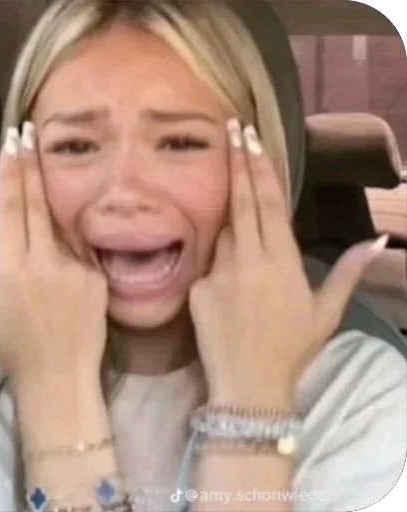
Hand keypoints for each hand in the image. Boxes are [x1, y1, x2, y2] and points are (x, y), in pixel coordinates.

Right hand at [0, 122, 107, 382]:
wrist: (61, 377)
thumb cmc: (13, 348)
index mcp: (12, 267)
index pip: (11, 208)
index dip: (11, 172)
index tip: (12, 142)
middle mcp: (45, 261)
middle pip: (38, 203)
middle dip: (32, 165)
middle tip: (30, 132)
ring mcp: (76, 268)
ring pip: (60, 225)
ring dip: (52, 198)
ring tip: (45, 169)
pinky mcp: (98, 277)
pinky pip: (80, 253)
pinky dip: (69, 246)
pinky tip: (63, 254)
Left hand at [189, 120, 387, 402]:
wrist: (250, 384)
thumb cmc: (292, 349)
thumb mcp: (326, 312)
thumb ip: (348, 272)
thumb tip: (377, 241)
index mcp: (282, 259)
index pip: (269, 201)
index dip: (260, 166)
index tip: (251, 136)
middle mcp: (249, 257)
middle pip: (241, 200)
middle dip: (237, 161)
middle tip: (231, 128)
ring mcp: (219, 271)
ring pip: (222, 233)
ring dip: (229, 225)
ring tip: (239, 246)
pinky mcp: (196, 288)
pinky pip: (206, 264)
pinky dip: (216, 264)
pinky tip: (226, 285)